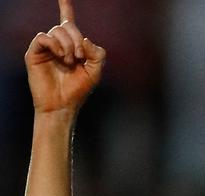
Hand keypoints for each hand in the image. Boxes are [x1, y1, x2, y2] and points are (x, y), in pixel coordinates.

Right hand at [25, 0, 105, 114]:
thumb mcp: (96, 71)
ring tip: (70, 61)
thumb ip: (98, 53)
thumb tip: (84, 39)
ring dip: (68, 45)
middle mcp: (58, 44)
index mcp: (72, 45)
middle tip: (80, 57)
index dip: (65, 6)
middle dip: (77, 39)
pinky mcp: (35, 53)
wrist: (63, 105)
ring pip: (57, 31)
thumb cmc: (78, 89)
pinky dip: (55, 44)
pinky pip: (43, 37)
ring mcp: (46, 48)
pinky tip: (60, 56)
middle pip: (67, 26)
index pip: (68, 21)